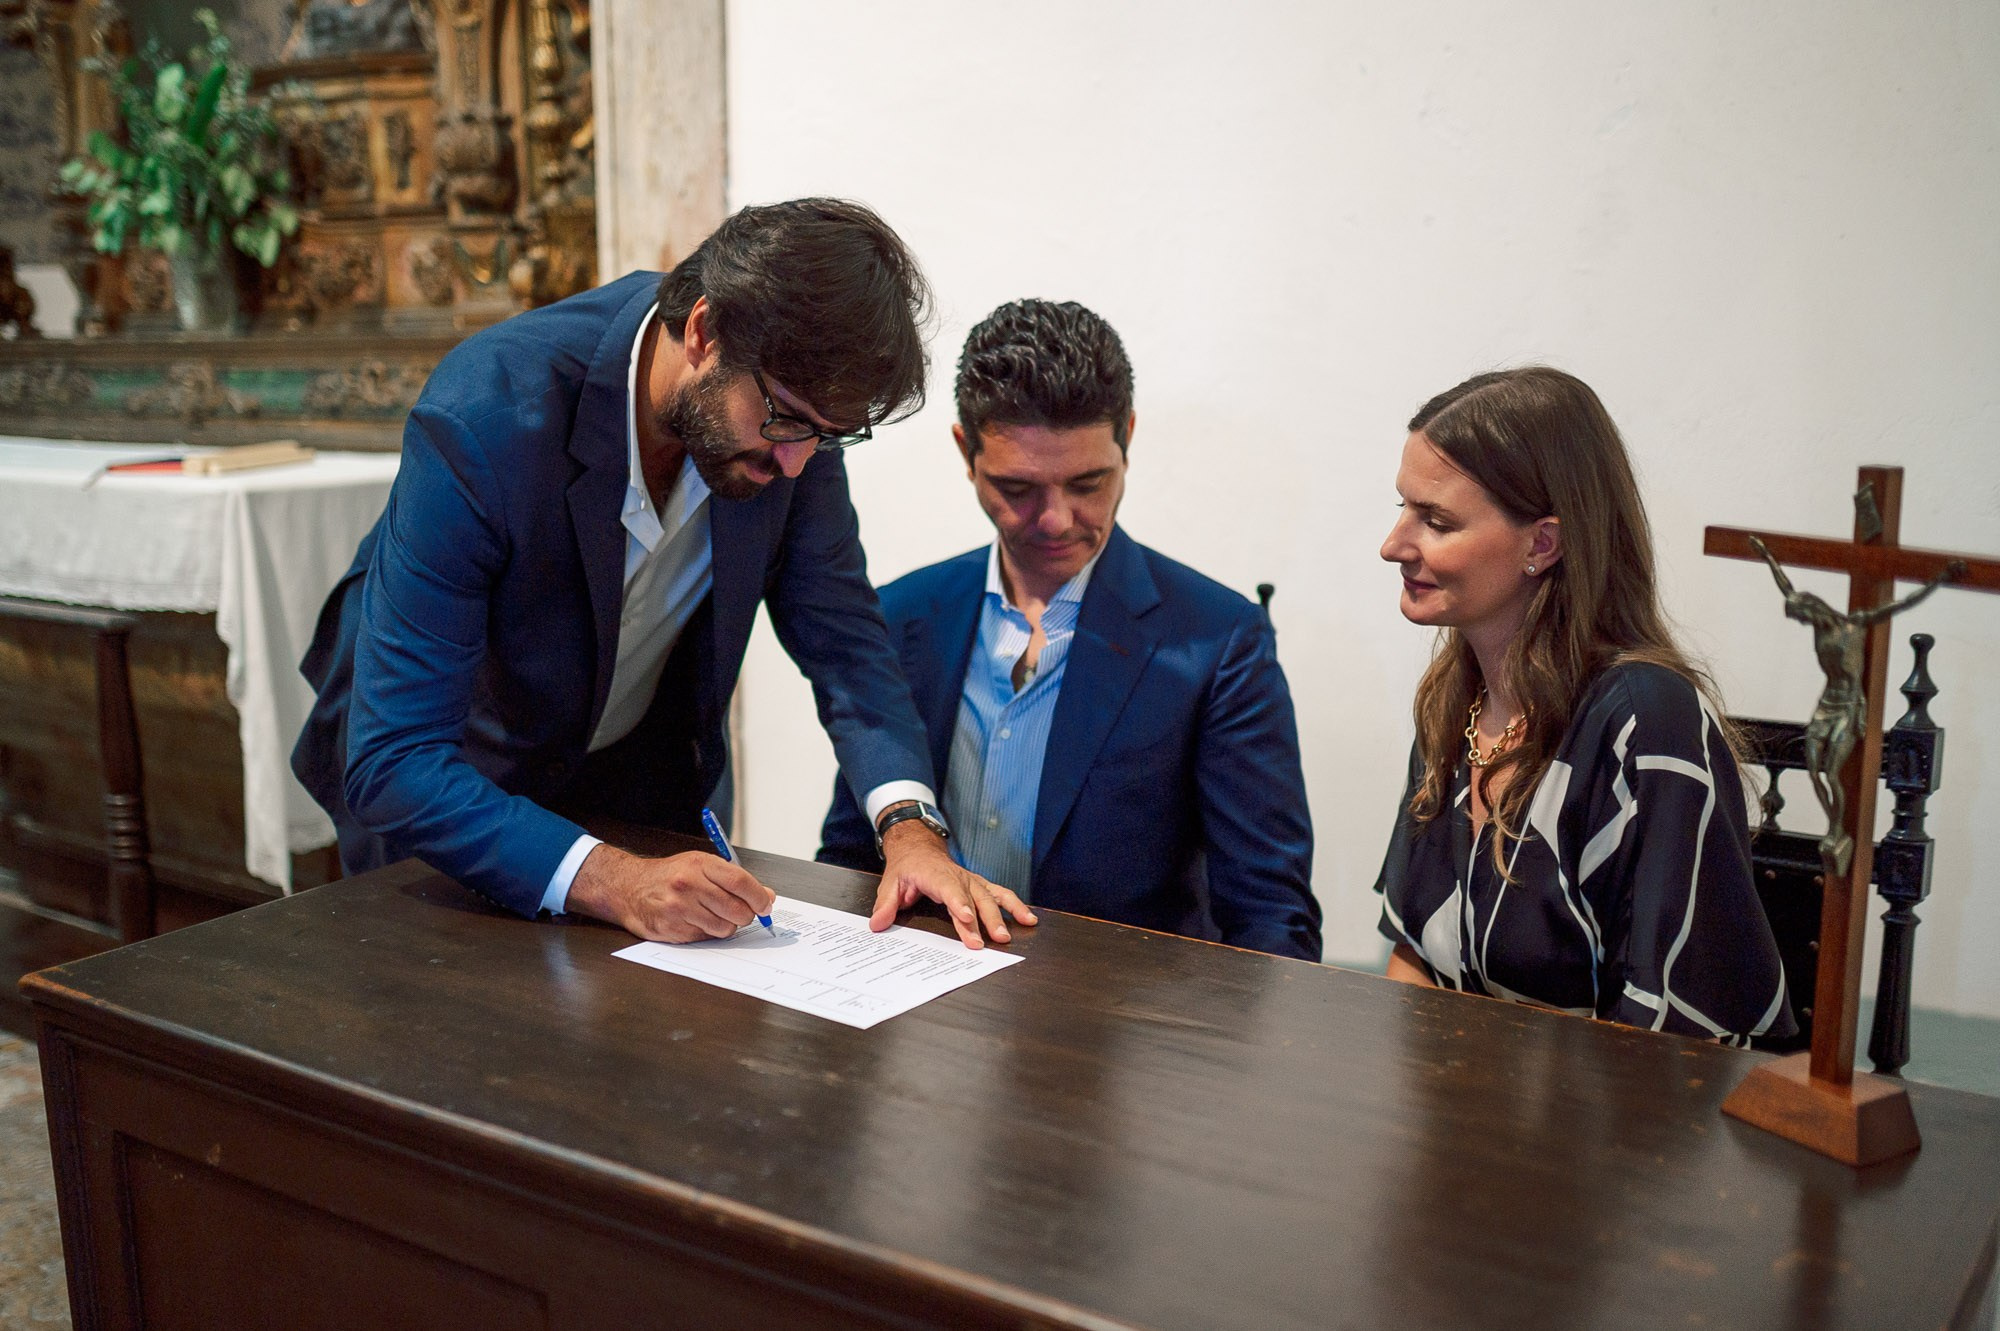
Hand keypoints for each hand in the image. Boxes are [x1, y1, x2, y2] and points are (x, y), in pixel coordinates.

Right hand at [566, 843, 774, 941]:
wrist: (628, 887)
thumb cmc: (669, 875)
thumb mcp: (700, 865)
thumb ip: (733, 879)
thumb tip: (766, 896)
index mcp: (700, 864)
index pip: (740, 882)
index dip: (759, 897)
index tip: (766, 905)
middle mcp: (688, 885)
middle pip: (736, 909)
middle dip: (746, 915)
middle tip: (742, 912)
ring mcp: (679, 908)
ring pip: (724, 928)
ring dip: (726, 925)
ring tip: (713, 914)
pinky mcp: (671, 929)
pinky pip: (706, 938)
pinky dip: (708, 932)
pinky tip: (695, 921)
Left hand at [868, 819, 1035, 948]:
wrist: (919, 848)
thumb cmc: (906, 867)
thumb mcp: (890, 882)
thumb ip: (885, 904)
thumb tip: (877, 924)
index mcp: (935, 874)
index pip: (948, 888)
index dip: (958, 902)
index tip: (966, 917)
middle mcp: (958, 876)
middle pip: (973, 898)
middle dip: (981, 920)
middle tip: (987, 942)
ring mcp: (971, 880)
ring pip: (990, 897)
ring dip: (1002, 916)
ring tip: (1008, 936)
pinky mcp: (979, 886)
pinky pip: (1000, 894)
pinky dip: (1015, 906)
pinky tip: (1029, 918)